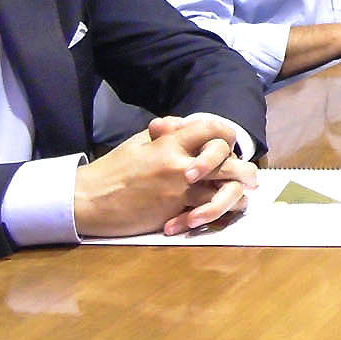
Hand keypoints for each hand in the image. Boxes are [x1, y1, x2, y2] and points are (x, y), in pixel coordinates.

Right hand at [74, 116, 256, 237]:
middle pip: (227, 162)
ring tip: (242, 199)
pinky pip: (205, 213)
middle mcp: (179, 165)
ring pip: (223, 192)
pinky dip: (214, 214)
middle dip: (245, 170)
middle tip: (252, 178)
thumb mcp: (138, 143)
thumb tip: (185, 124)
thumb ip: (165, 133)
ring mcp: (178, 191)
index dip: (226, 133)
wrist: (88, 200)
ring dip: (237, 196)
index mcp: (170, 143)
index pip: (210, 129)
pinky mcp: (174, 213)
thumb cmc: (112, 170)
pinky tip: (217, 215)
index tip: (231, 141)